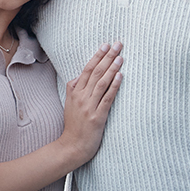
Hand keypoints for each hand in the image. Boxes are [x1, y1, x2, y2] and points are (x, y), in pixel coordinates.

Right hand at [59, 43, 122, 163]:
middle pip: (95, 72)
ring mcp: (89, 107)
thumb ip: (73, 89)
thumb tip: (78, 77)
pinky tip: (120, 76)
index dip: (97, 56)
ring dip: (112, 68)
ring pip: (102, 83)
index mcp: (74, 92)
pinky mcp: (97, 117)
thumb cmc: (73, 125)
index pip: (87, 69)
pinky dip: (114, 86)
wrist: (72, 146)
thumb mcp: (69, 104)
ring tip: (120, 57)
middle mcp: (81, 97)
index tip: (106, 45)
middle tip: (118, 44)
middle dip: (107, 57)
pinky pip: (107, 98)